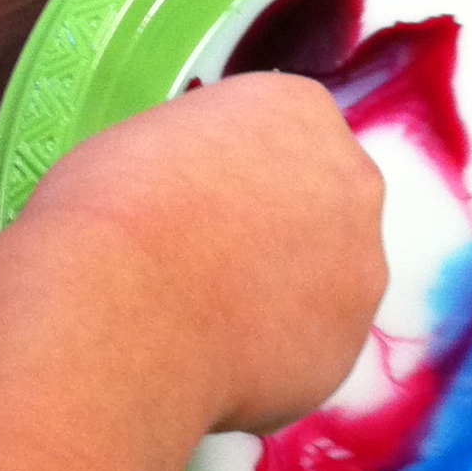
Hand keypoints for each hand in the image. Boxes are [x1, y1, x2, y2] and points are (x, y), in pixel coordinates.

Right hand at [0, 73, 387, 435]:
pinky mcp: (348, 343)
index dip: (238, 175)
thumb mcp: (151, 141)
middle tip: (210, 264)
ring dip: (283, 297)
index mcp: (299, 110)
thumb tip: (202, 199)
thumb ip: (205, 160)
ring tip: (207, 320)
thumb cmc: (110, 208)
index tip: (198, 203)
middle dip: (278, 232)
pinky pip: (310, 347)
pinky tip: (217, 359)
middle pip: (322, 204)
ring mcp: (361, 266)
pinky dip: (274, 357)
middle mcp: (353, 180)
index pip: (285, 135)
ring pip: (325, 281)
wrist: (117, 307)